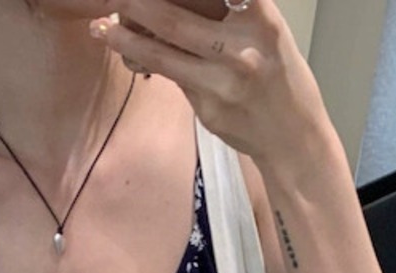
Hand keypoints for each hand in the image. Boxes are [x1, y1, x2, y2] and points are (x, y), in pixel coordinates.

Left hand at [90, 0, 323, 163]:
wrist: (294, 137)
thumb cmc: (277, 75)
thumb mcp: (266, 30)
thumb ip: (228, 11)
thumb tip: (172, 4)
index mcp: (262, 17)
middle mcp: (242, 47)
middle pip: (175, 19)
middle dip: (138, 6)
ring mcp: (222, 82)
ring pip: (163, 54)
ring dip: (126, 39)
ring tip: (102, 27)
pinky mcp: (208, 109)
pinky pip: (171, 78)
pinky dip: (146, 62)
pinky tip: (129, 55)